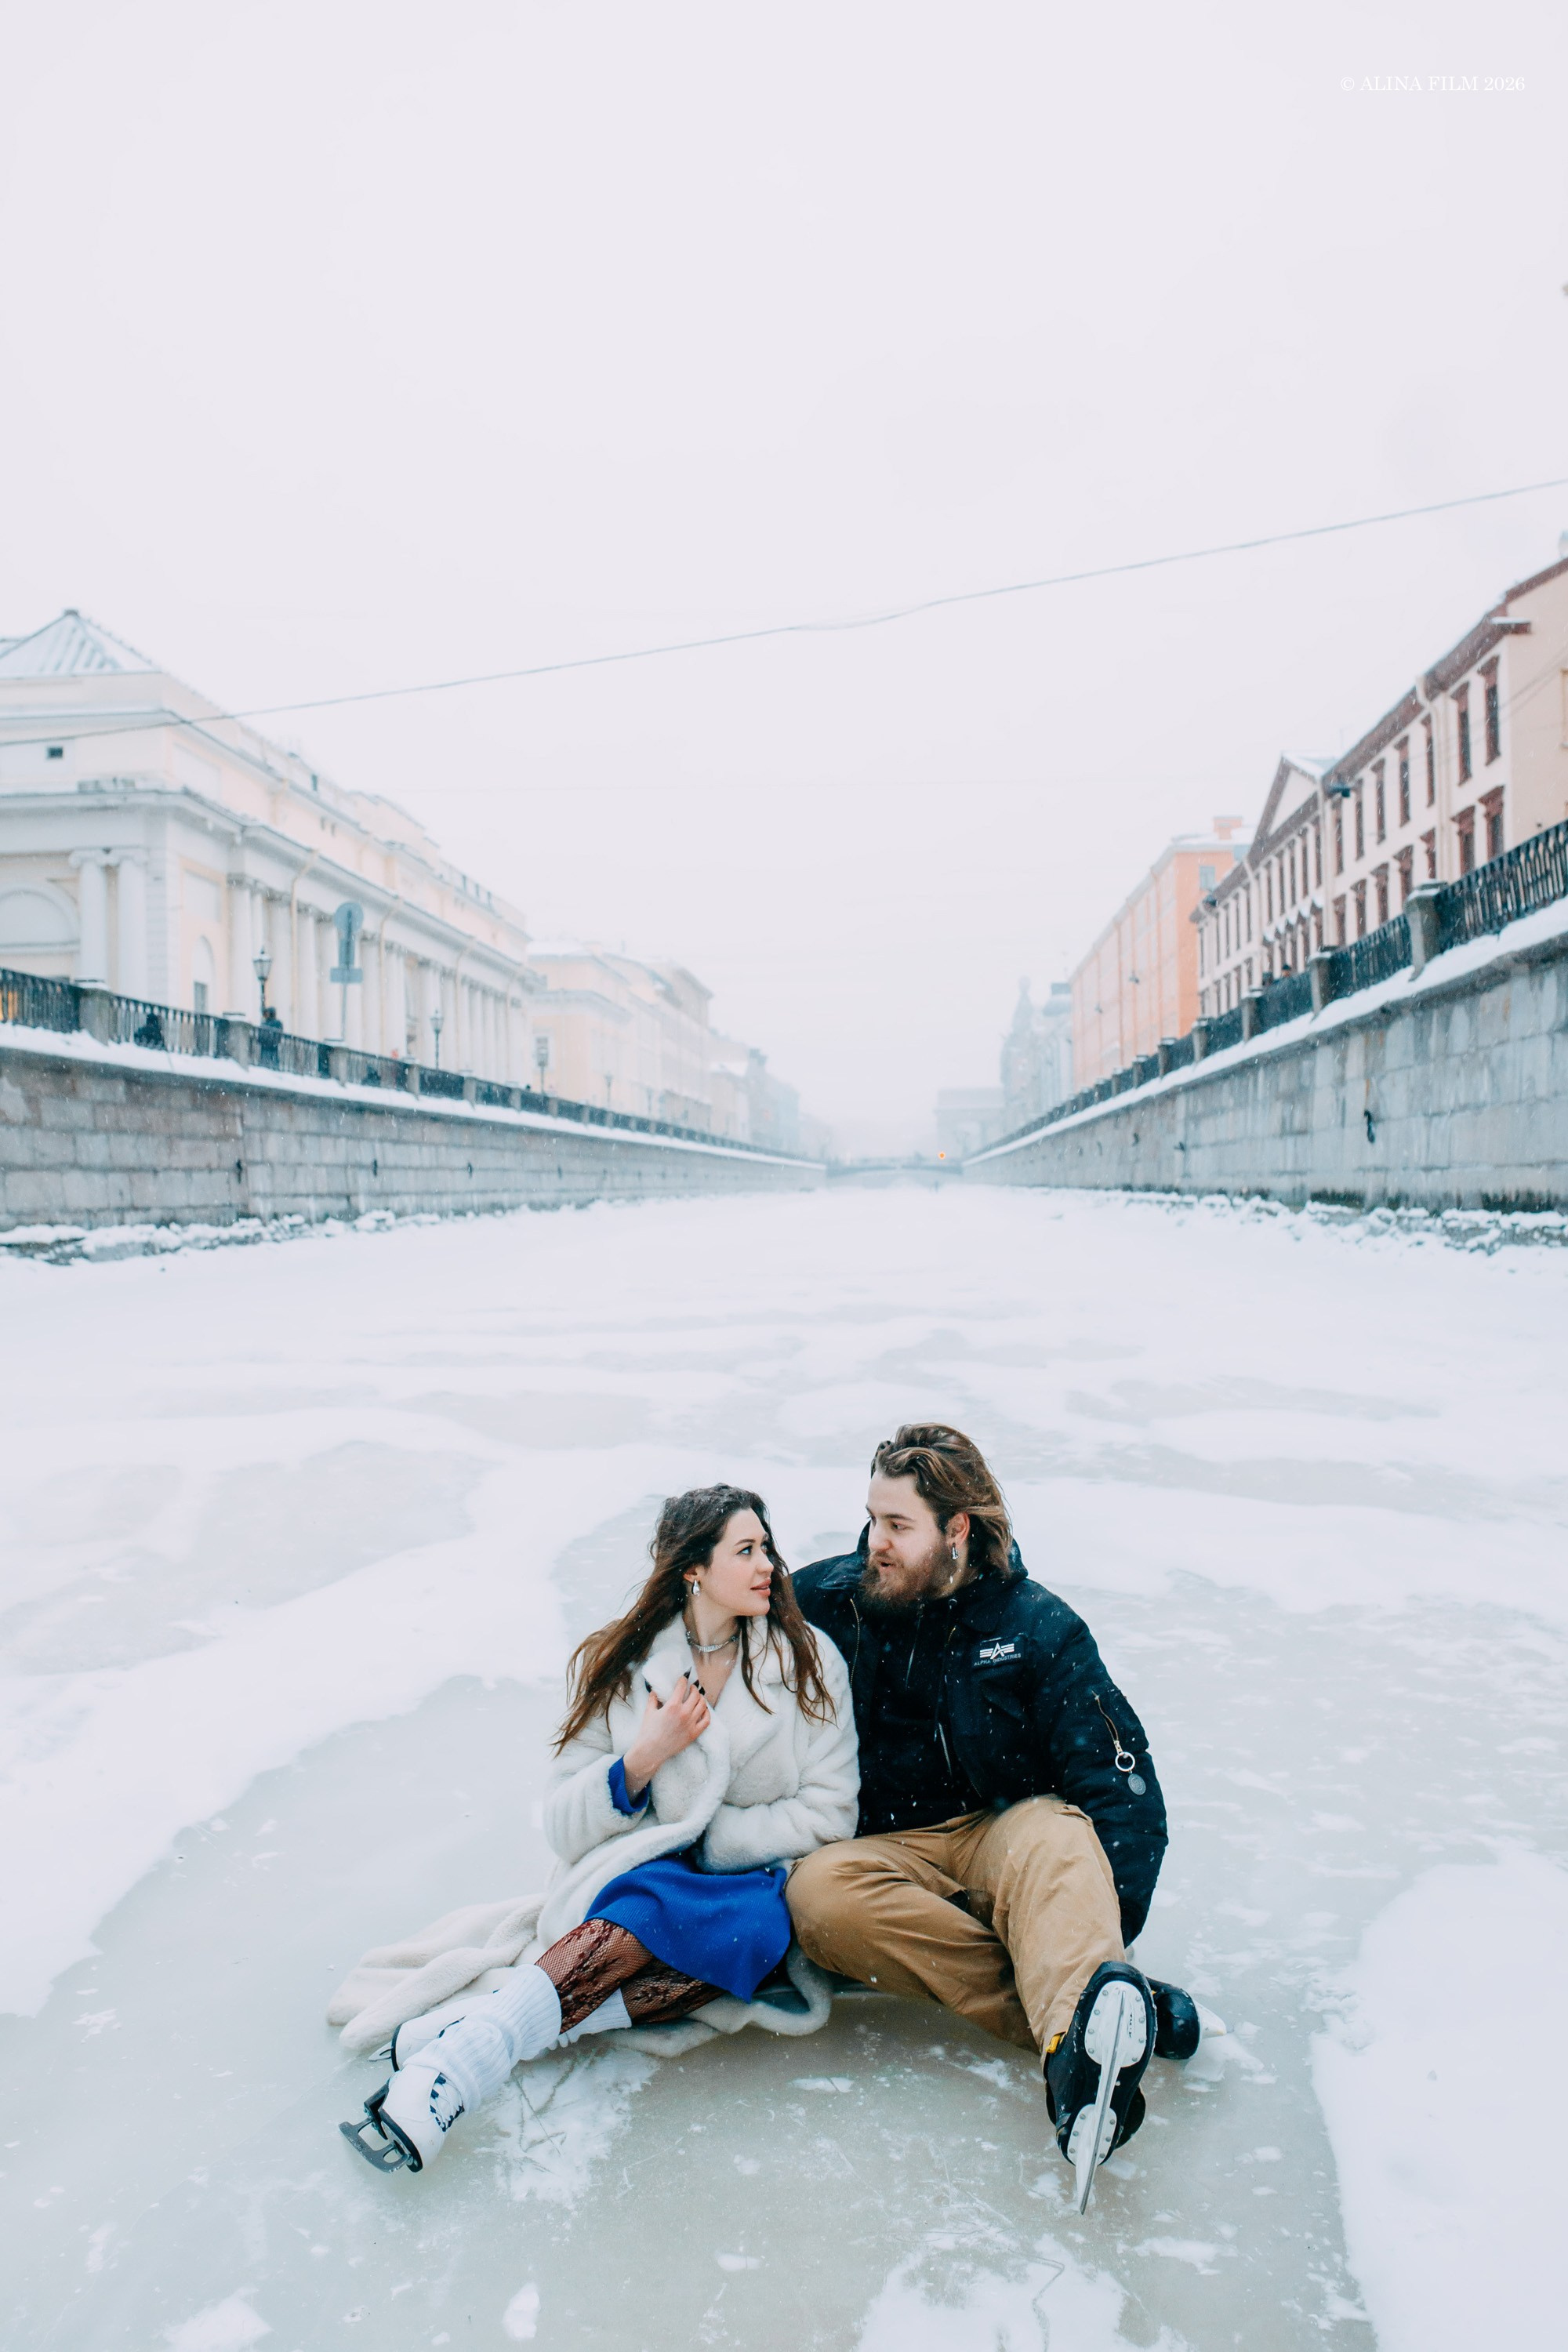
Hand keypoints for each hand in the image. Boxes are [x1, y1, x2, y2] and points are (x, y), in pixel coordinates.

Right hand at [622, 1675, 709, 1799]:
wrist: (651, 1751)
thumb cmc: (648, 1732)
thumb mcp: (649, 1712)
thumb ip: (653, 1699)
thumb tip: (654, 1691)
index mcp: (672, 1706)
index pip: (682, 1687)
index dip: (683, 1680)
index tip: (683, 1679)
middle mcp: (684, 1713)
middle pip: (696, 1695)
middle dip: (694, 1688)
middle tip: (691, 1688)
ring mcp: (690, 1724)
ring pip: (703, 1705)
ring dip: (701, 1698)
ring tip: (698, 1697)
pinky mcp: (694, 1733)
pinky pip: (706, 1720)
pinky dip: (707, 1713)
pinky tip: (703, 1710)